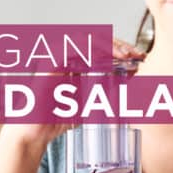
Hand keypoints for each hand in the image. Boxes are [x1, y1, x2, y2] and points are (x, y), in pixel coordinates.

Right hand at [0, 39, 144, 149]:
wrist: (34, 133)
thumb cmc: (55, 120)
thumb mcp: (87, 104)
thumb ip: (103, 92)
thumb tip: (126, 81)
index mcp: (73, 63)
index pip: (99, 48)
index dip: (120, 51)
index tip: (137, 60)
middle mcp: (64, 56)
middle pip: (95, 39)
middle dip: (118, 46)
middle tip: (135, 56)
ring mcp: (54, 57)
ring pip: (84, 39)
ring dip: (107, 46)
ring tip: (123, 57)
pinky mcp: (48, 63)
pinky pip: (70, 48)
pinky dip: (88, 51)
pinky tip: (104, 59)